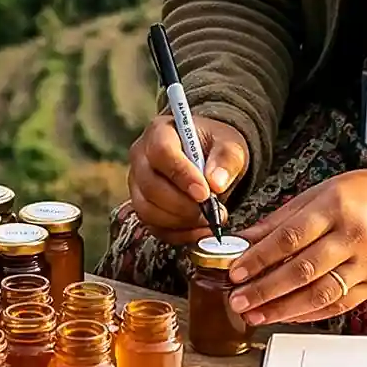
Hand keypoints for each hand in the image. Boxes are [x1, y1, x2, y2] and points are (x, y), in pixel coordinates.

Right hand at [126, 114, 247, 243]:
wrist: (207, 157)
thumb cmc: (215, 146)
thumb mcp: (229, 144)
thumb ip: (226, 159)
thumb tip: (216, 183)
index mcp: (159, 132)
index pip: (161, 153)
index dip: (182, 175)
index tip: (205, 193)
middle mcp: (140, 157)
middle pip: (151, 187)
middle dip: (183, 205)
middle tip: (212, 211)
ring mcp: (137, 184)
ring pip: (148, 211)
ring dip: (181, 222)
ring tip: (210, 220)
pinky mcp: (142, 206)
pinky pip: (154, 227)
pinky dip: (178, 234)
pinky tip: (201, 230)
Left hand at [226, 170, 366, 325]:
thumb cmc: (359, 195)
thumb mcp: (317, 194)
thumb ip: (279, 220)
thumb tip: (243, 240)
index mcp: (334, 208)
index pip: (290, 238)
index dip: (260, 258)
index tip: (235, 272)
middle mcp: (351, 237)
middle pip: (302, 270)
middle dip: (265, 289)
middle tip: (237, 301)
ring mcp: (365, 264)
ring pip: (320, 294)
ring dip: (283, 309)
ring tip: (255, 315)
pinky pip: (339, 305)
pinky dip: (309, 314)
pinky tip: (286, 316)